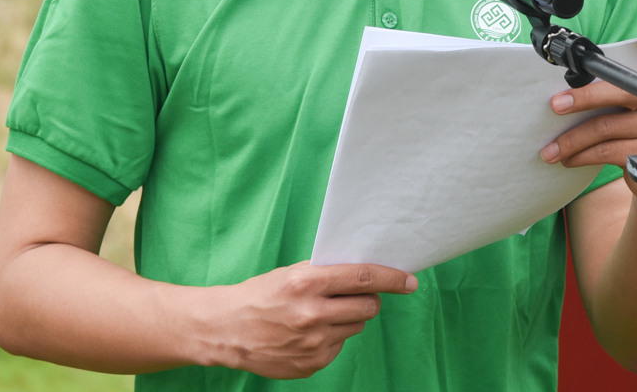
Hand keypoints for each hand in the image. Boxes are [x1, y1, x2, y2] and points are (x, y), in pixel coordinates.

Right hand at [200, 261, 416, 377]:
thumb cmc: (260, 295)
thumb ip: (326, 274)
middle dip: (369, 299)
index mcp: (307, 284)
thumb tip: (364, 273)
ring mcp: (313, 342)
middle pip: (368, 306)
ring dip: (348, 318)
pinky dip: (332, 337)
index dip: (392, 279)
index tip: (410, 281)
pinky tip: (309, 332)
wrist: (226, 329)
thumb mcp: (290, 274)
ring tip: (322, 313)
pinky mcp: (311, 363)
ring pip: (356, 326)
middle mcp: (312, 314)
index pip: (363, 279)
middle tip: (355, 296)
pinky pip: (339, 346)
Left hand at [540, 22, 636, 205]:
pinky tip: (568, 159)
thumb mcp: (626, 111)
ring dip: (571, 140)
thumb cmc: (632, 135)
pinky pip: (607, 151)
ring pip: (604, 128)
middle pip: (618, 92)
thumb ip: (609, 96)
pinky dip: (582, 156)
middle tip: (554, 105)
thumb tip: (561, 97)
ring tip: (550, 149)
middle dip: (582, 98)